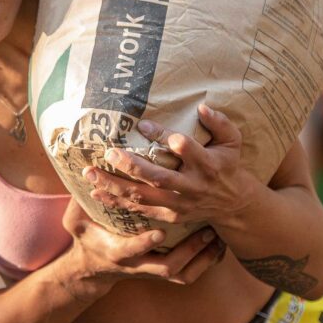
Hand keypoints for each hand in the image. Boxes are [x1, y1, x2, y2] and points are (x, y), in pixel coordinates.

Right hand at [62, 199, 227, 286]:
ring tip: (216, 236)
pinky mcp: (161, 272)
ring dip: (201, 257)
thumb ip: (78, 201)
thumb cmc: (86, 238)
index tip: (158, 233)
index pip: (130, 251)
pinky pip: (188, 274)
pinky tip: (218, 247)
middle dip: (188, 251)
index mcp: (115, 251)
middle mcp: (136, 265)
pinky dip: (205, 263)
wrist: (93, 267)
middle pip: (166, 267)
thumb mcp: (75, 221)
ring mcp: (151, 272)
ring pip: (182, 273)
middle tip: (207, 232)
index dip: (143, 244)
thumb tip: (85, 171)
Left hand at [83, 103, 257, 226]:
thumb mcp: (233, 141)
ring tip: (90, 174)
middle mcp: (192, 186)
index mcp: (207, 164)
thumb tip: (202, 107)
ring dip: (114, 186)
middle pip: (159, 178)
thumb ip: (220, 123)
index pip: (185, 148)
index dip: (165, 137)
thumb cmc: (228, 165)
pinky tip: (96, 193)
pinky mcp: (170, 215)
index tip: (143, 126)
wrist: (232, 204)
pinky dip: (117, 203)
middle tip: (109, 153)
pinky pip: (140, 210)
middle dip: (132, 166)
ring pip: (143, 196)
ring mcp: (180, 203)